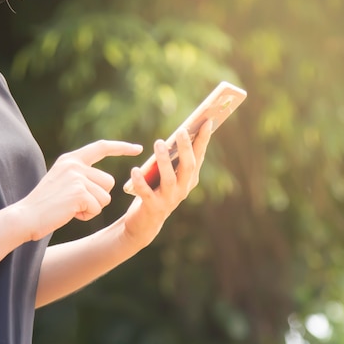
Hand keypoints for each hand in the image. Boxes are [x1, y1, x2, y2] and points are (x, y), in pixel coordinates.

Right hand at [15, 140, 142, 240]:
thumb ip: (82, 176)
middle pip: (109, 182)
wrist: (26, 216)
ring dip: (92, 208)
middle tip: (75, 203)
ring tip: (71, 208)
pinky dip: (86, 216)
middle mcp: (75, 164)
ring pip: (105, 197)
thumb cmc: (46, 204)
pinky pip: (98, 208)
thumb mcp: (63, 182)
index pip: (101, 147)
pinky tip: (70, 214)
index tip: (138, 148)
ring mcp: (77, 177)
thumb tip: (108, 181)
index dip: (121, 148)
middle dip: (98, 197)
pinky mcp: (79, 193)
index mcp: (71, 159)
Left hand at [121, 120, 212, 247]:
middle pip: (188, 167)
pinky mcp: (152, 207)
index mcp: (189, 179)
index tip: (207, 121)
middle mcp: (183, 190)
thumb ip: (172, 159)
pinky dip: (141, 181)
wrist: (145, 222)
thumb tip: (178, 133)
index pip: (199, 156)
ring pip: (169, 179)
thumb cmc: (157, 191)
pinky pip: (146, 193)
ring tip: (158, 143)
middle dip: (186, 148)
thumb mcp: (167, 174)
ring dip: (164, 161)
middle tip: (181, 130)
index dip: (204, 140)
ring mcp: (169, 200)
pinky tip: (135, 170)